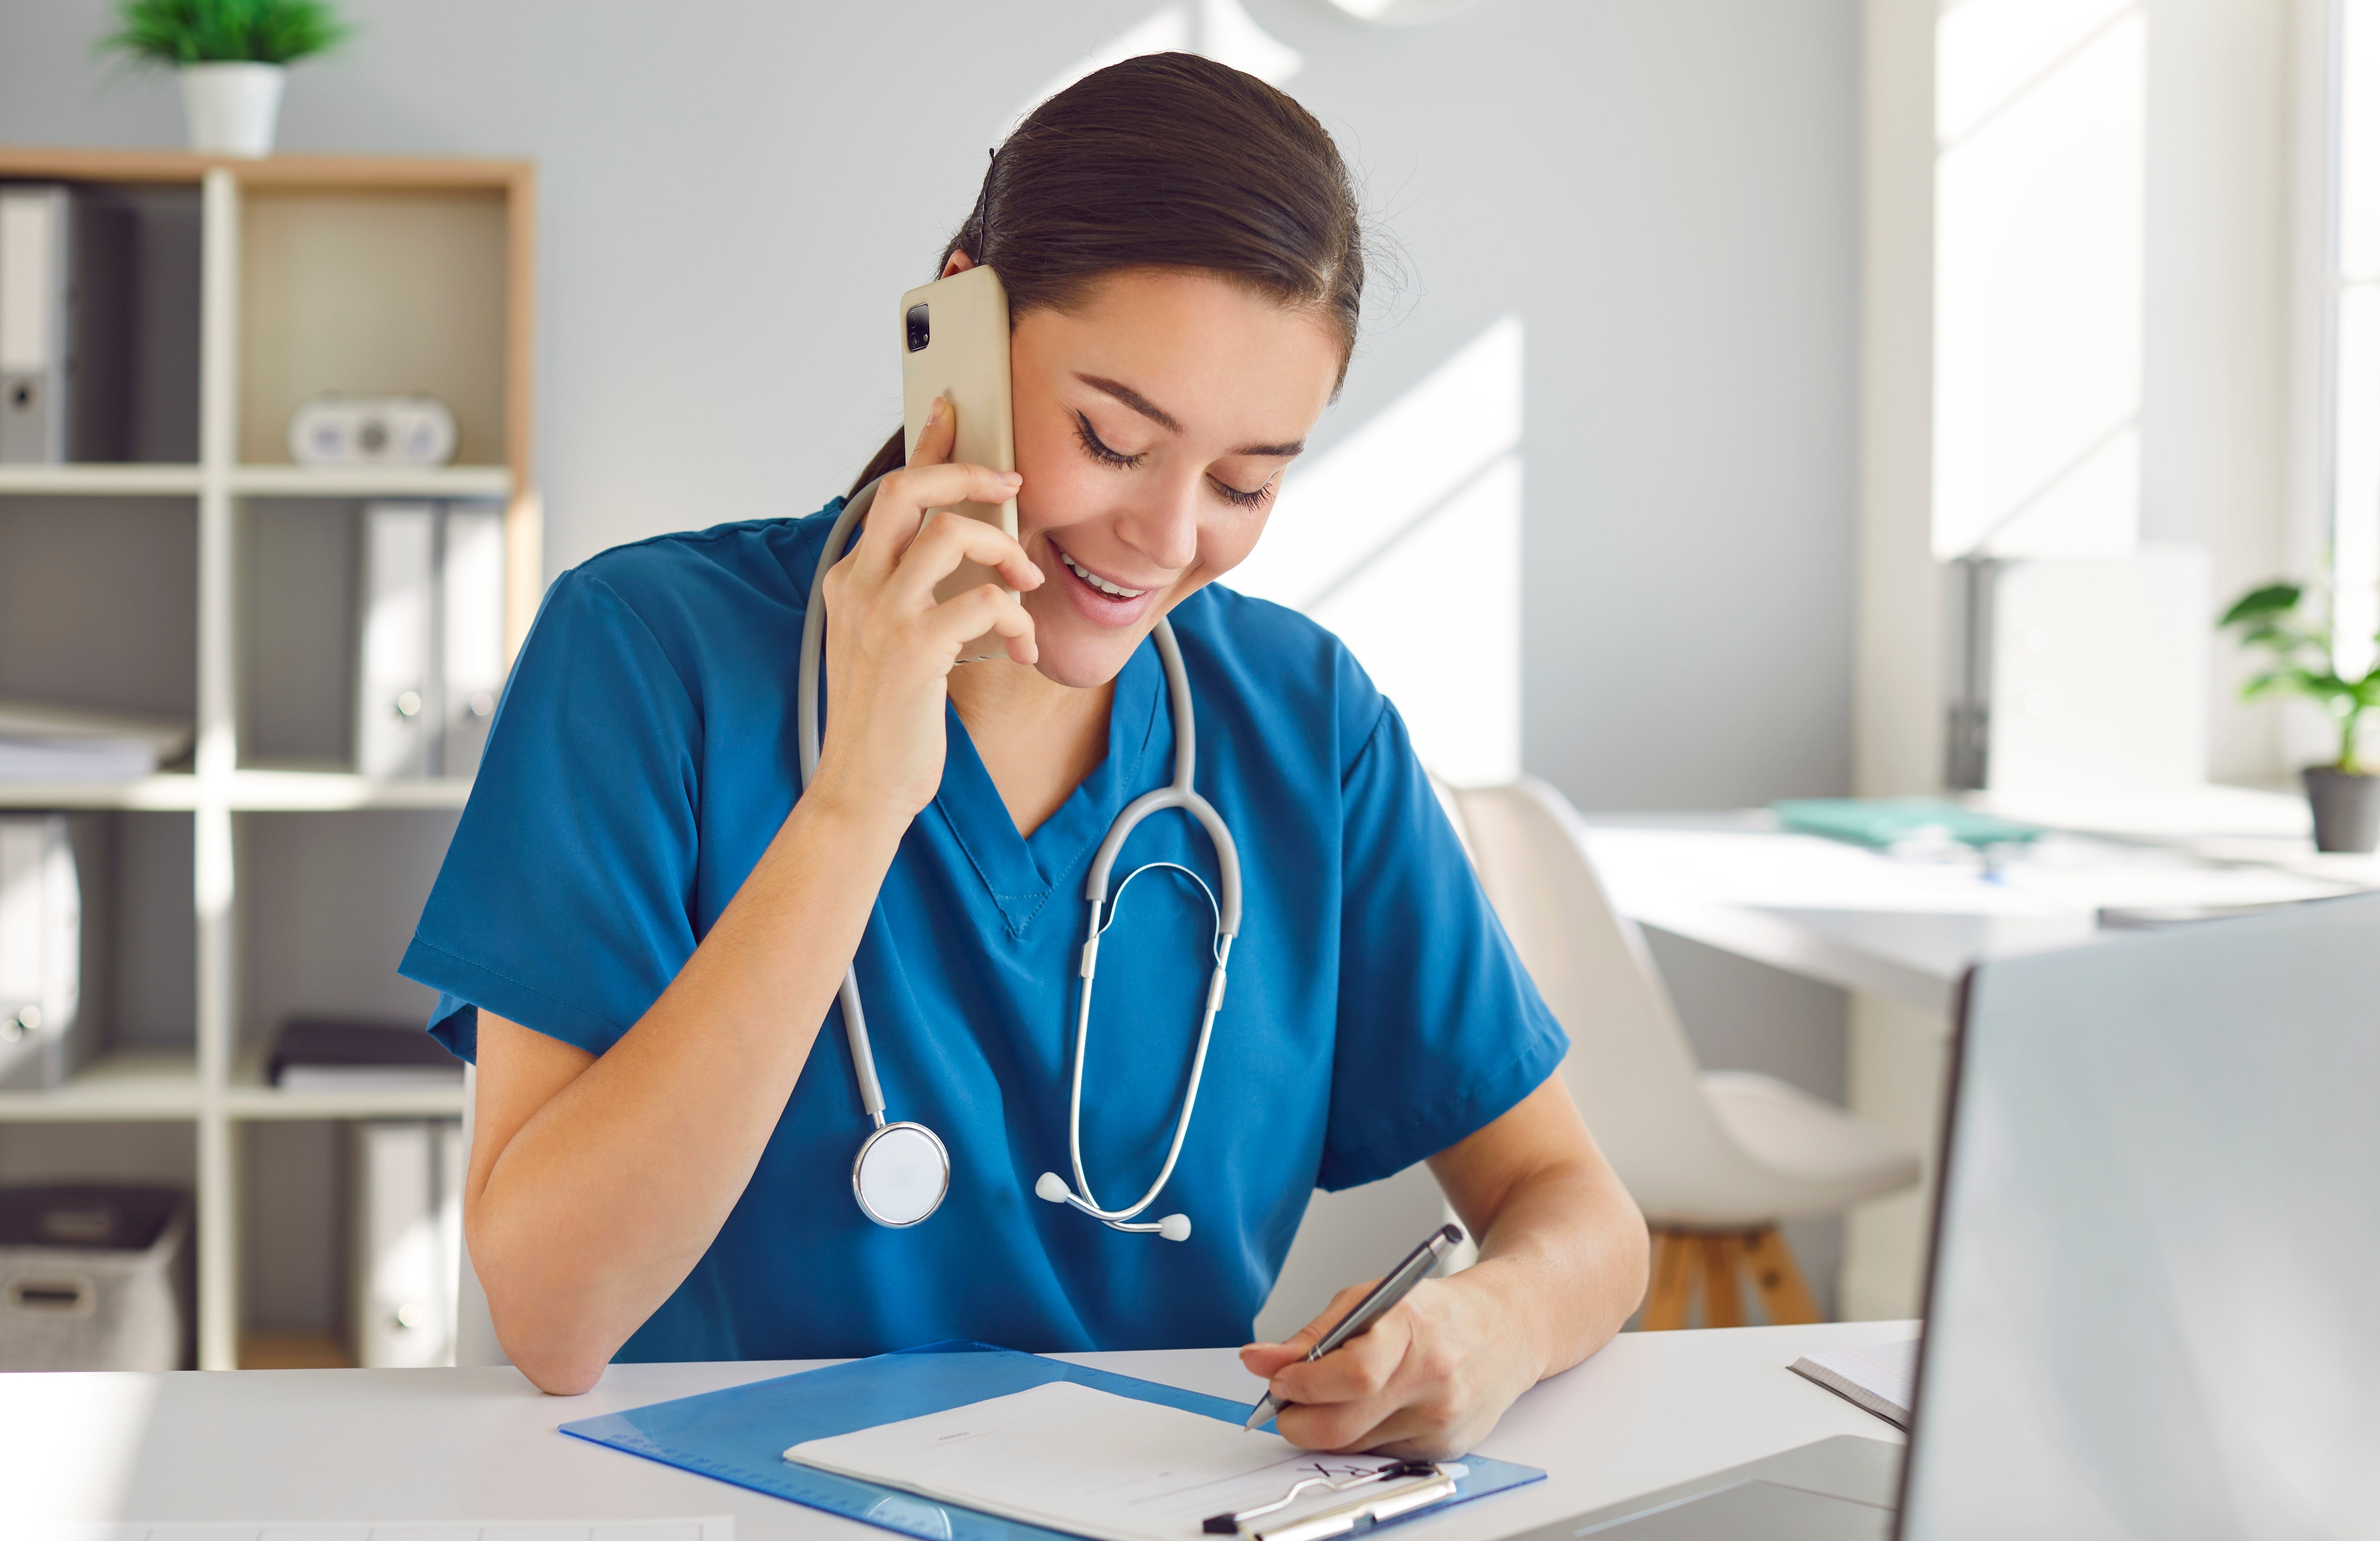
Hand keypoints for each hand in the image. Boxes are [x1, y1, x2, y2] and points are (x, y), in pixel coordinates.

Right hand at [811, 398, 1041, 825]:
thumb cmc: (885, 720)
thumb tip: (964, 561)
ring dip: (1005, 552)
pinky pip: (985, 601)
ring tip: (1025, 586)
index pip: (887, 492)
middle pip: (910, 489)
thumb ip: (909, 597)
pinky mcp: (916, 649)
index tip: (952, 412)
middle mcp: (858, 587)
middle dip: (969, 473)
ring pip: (953, 534)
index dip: (924, 446)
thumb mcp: (884, 645)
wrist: (862, 786)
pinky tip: (1021, 648)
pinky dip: (1016, 619)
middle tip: (1012, 487)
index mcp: (849, 581)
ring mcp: (883, 615)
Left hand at [1238, 1271, 1542, 1459]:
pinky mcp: (1445, 1447)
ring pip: (1356, 1446)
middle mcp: (1433, 1380)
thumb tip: (1259, 1361)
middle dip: (1297, 1422)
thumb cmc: (1436, 1310)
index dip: (1303, 1385)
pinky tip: (1371, 1409)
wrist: (1507, 1329)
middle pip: (1345, 1425)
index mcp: (1414, 1330)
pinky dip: (1361, 1436)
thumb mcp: (1370, 1299)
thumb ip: (1312, 1335)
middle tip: (1284, 1405)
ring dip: (1326, 1428)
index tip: (1280, 1381)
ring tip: (1326, 1400)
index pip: (1352, 1374)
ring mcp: (1442, 1419)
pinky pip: (1381, 1453)